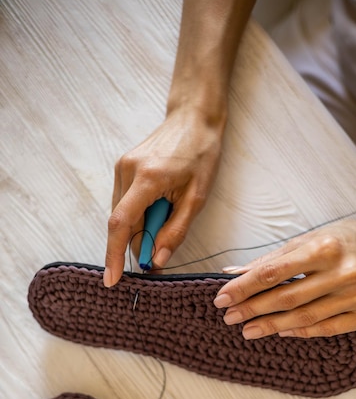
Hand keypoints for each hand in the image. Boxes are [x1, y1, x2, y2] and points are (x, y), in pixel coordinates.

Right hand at [103, 106, 223, 285]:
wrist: (193, 118)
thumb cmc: (201, 155)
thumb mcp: (197, 198)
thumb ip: (176, 232)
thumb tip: (157, 261)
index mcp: (146, 179)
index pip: (120, 225)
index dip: (113, 255)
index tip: (111, 280)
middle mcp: (126, 172)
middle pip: (122, 224)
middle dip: (138, 244)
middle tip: (159, 255)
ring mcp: (121, 168)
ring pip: (122, 215)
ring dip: (140, 229)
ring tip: (168, 216)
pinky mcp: (122, 167)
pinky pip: (125, 203)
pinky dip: (138, 215)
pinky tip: (159, 207)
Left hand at [214, 218, 355, 337]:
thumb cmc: (346, 240)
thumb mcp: (309, 239)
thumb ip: (272, 258)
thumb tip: (232, 272)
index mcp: (325, 247)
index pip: (274, 271)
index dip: (244, 287)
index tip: (222, 298)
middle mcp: (344, 272)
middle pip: (287, 297)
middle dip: (253, 309)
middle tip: (230, 317)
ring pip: (305, 317)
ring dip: (272, 326)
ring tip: (248, 330)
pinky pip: (328, 329)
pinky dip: (301, 332)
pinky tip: (281, 333)